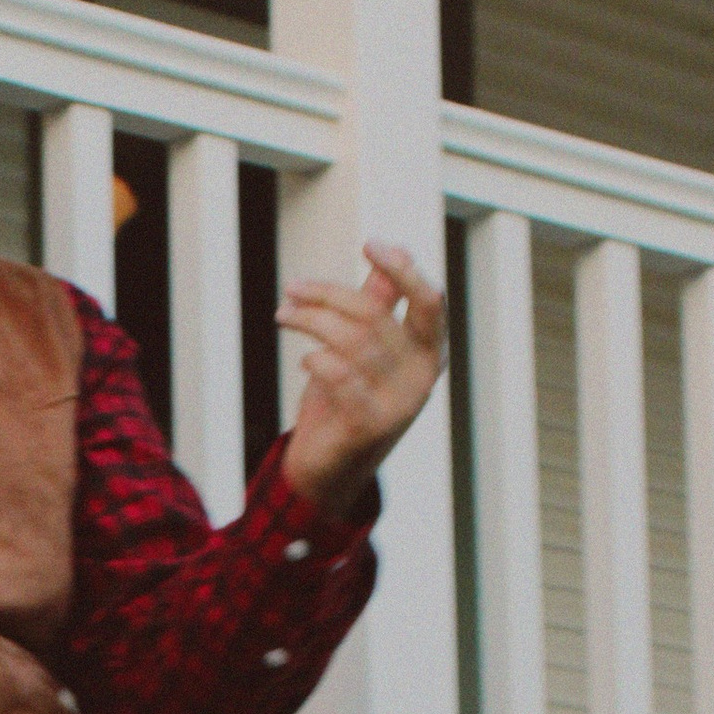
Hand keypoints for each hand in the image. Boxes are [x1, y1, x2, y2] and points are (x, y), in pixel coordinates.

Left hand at [279, 240, 447, 515]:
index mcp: (428, 353)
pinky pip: (341, 377)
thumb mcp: (364, 347)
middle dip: (327, 295)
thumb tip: (395, 251)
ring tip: (284, 315)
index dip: (403, 269)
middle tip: (292, 289)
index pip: (429, 301)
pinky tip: (306, 360)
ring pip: (352, 341)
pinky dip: (318, 361)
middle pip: (375, 315)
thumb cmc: (346, 400)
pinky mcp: (369, 427)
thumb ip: (381, 304)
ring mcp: (399, 405)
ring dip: (311, 321)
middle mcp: (421, 378)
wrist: (329, 469)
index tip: (370, 244)